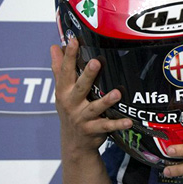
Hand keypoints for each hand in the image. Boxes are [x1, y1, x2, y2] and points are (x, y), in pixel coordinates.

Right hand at [50, 38, 131, 158]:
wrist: (73, 143)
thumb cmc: (70, 109)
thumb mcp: (62, 90)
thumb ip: (59, 69)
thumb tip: (53, 47)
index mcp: (64, 91)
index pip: (66, 71)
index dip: (68, 56)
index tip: (73, 41)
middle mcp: (71, 104)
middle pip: (80, 87)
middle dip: (87, 75)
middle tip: (96, 62)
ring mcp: (82, 118)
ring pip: (95, 108)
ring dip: (106, 101)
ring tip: (117, 93)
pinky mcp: (93, 130)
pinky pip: (107, 126)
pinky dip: (118, 124)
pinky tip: (129, 121)